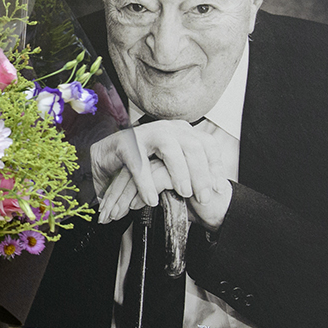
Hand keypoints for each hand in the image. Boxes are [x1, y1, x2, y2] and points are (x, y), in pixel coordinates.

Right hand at [92, 121, 232, 230]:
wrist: (107, 156)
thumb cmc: (144, 162)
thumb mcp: (172, 164)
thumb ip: (193, 171)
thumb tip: (219, 187)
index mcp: (182, 131)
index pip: (207, 145)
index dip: (216, 167)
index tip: (219, 189)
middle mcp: (167, 129)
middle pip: (193, 147)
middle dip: (201, 174)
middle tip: (204, 197)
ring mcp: (146, 133)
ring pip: (170, 150)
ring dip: (179, 172)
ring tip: (184, 193)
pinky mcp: (126, 143)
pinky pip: (139, 163)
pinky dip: (146, 183)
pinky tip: (151, 199)